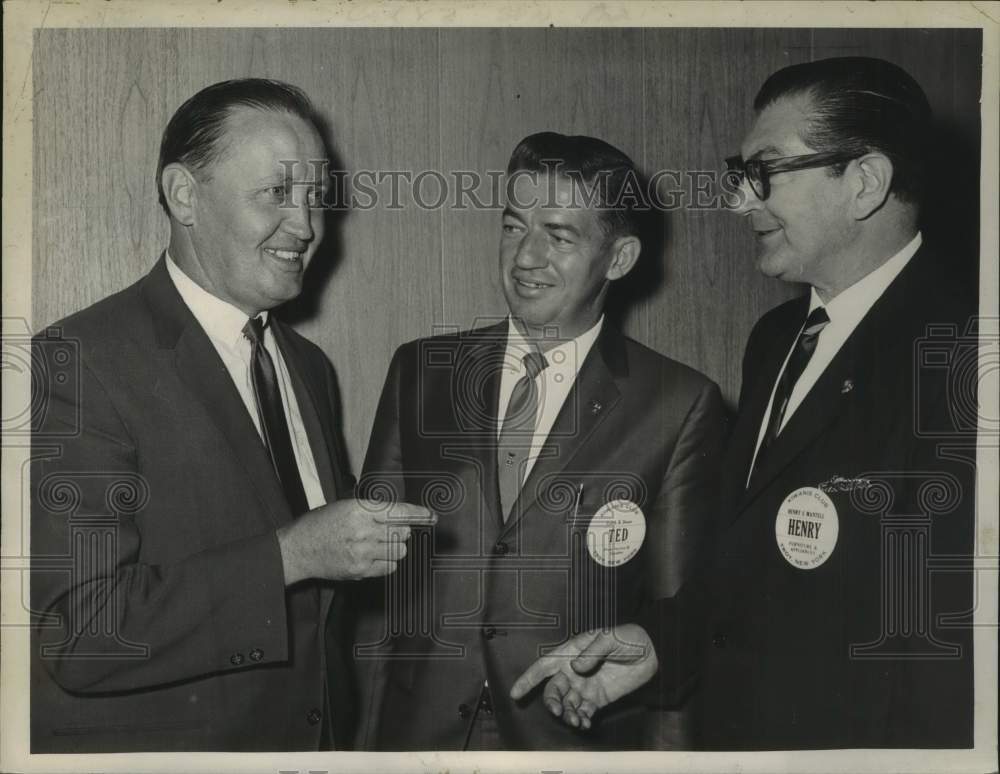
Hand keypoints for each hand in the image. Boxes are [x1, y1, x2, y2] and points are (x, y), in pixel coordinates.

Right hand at [276, 498, 434, 583]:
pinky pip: (390, 567)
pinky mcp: (360, 570)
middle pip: (403, 532)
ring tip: (378, 543)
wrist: (298, 549)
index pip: (398, 511)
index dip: (418, 513)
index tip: (432, 516)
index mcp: (359, 510)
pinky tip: (373, 556)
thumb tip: (402, 517)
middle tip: (387, 531)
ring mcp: (362, 552)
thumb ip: (373, 511)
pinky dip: (388, 562)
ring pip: (399, 550)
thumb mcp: (345, 507)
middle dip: (401, 531)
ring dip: (395, 546)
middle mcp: (363, 530)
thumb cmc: (320, 525)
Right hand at [509, 623, 657, 730]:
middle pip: (553, 689)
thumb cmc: (629, 638)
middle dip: (552, 702)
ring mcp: (585, 686)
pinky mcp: (598, 698)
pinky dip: (582, 720)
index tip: (515, 693)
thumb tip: (575, 668)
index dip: (528, 679)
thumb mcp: (610, 638)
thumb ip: (592, 652)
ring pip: (567, 704)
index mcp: (571, 653)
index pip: (544, 666)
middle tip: (559, 711)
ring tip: (576, 722)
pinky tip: (585, 724)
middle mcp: (574, 671)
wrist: (652, 652)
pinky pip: (584, 712)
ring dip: (567, 714)